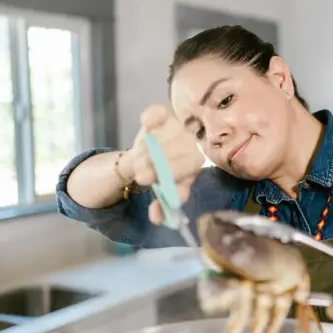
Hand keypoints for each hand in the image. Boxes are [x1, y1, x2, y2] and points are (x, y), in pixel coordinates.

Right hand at [118, 105, 204, 224]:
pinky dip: (152, 117)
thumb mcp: (160, 193)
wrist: (144, 158)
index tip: (161, 186)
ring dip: (150, 151)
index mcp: (194, 164)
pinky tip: (147, 123)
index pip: (191, 167)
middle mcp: (190, 144)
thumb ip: (160, 205)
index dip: (177, 176)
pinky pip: (158, 113)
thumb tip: (156, 219)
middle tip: (143, 177)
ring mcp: (177, 128)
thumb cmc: (158, 177)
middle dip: (162, 166)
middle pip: (183, 151)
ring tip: (137, 164)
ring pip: (168, 136)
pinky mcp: (163, 116)